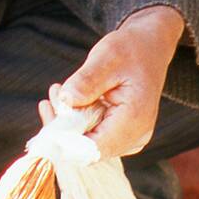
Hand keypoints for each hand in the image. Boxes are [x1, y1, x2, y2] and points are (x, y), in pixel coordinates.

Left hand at [39, 5, 185, 158]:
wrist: (149, 48)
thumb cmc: (130, 50)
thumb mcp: (106, 57)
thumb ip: (86, 81)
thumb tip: (65, 101)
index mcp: (134, 119)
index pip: (92, 149)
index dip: (65, 138)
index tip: (49, 108)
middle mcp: (136, 136)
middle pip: (88, 150)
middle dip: (64, 126)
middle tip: (55, 92)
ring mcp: (132, 138)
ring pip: (89, 145)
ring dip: (69, 122)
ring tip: (59, 91)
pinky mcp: (124, 135)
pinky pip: (95, 137)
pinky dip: (78, 121)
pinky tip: (70, 99)